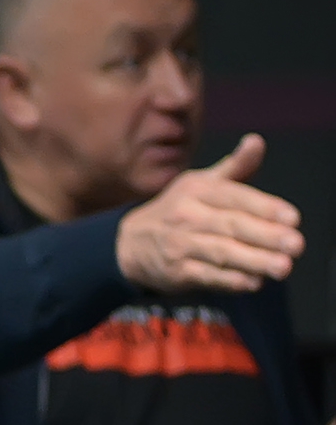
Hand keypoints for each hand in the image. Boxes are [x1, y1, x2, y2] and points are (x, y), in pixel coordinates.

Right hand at [115, 134, 303, 293]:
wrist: (128, 242)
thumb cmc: (177, 210)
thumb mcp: (201, 183)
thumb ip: (235, 167)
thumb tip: (257, 141)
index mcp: (197, 190)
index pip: (235, 197)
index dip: (265, 207)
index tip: (293, 218)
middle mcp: (187, 216)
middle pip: (231, 226)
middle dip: (266, 236)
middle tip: (295, 245)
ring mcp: (179, 245)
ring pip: (221, 252)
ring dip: (253, 261)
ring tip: (282, 267)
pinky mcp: (175, 272)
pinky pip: (205, 276)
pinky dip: (229, 281)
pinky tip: (251, 283)